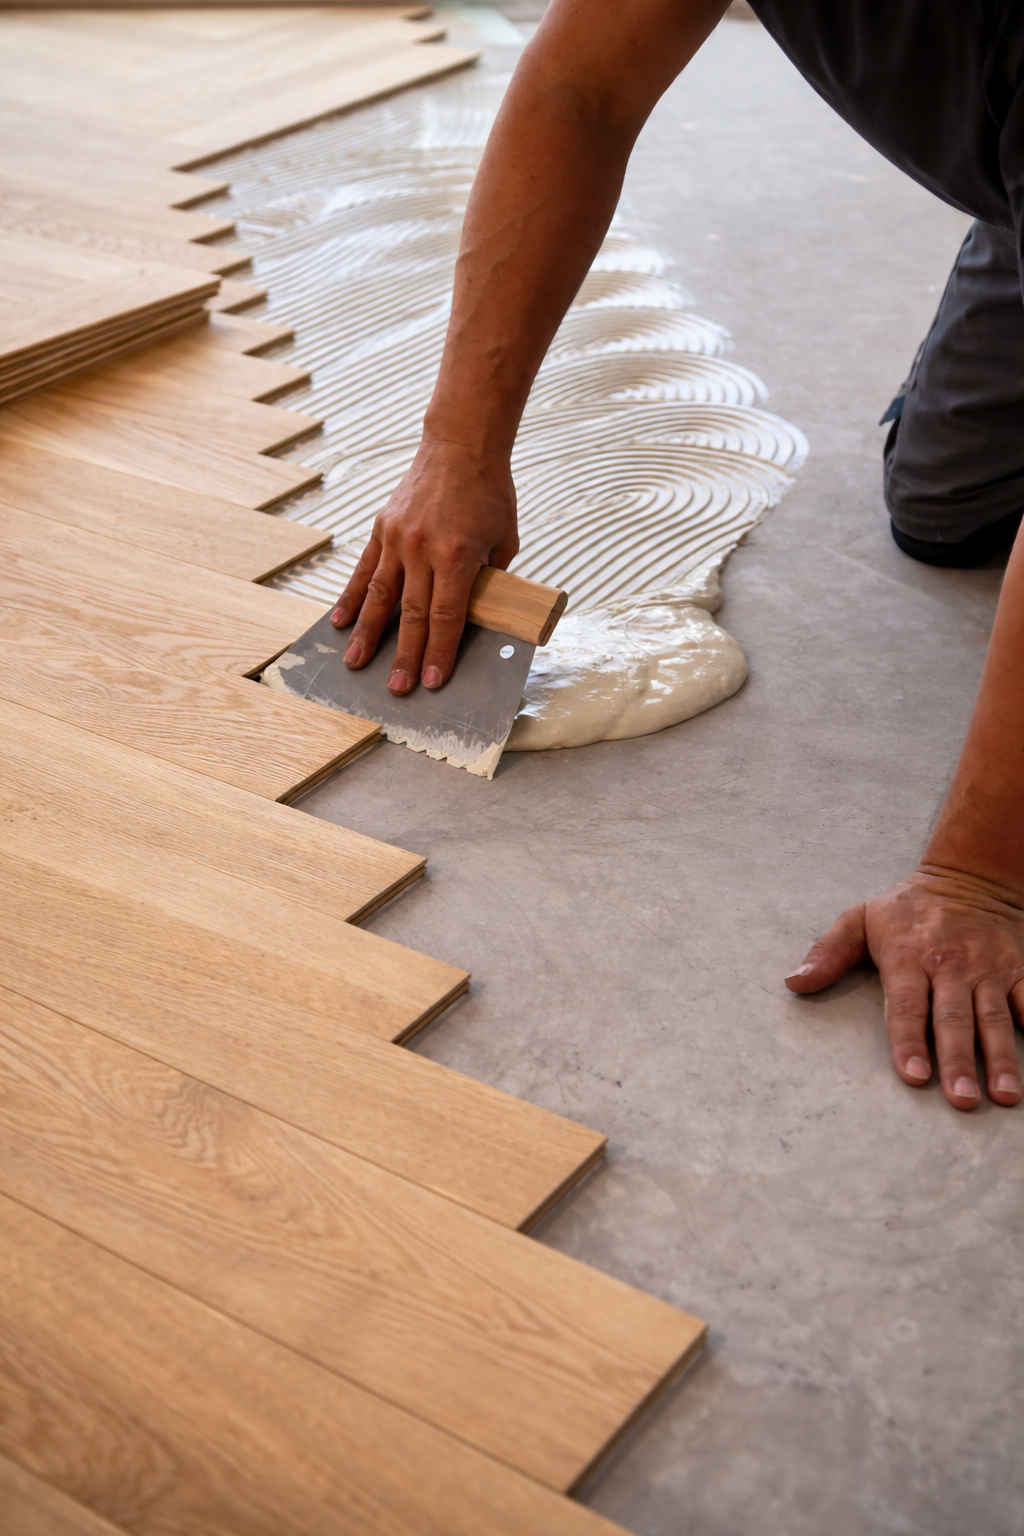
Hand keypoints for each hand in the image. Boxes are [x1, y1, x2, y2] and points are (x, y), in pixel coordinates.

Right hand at [330, 439, 518, 693]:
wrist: (461, 445)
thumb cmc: (490, 494)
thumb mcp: (504, 540)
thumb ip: (487, 580)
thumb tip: (475, 617)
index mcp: (456, 555)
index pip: (446, 616)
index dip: (438, 652)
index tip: (432, 681)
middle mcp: (421, 549)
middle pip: (410, 615)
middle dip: (404, 656)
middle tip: (397, 689)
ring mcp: (397, 538)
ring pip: (379, 596)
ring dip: (366, 634)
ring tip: (355, 664)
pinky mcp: (382, 528)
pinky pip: (363, 569)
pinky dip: (351, 597)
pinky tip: (340, 622)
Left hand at [785, 867, 1023, 1110]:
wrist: (969, 877)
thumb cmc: (905, 909)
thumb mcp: (859, 919)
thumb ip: (827, 953)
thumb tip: (794, 983)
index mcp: (907, 957)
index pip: (907, 1006)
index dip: (909, 1042)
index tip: (914, 1077)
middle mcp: (949, 966)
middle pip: (953, 1019)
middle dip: (957, 1062)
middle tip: (962, 1101)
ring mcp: (988, 969)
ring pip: (994, 1018)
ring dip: (1001, 1058)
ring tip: (1005, 1095)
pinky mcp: (1019, 968)